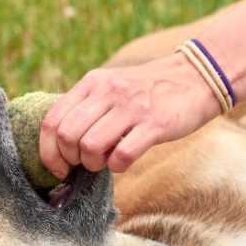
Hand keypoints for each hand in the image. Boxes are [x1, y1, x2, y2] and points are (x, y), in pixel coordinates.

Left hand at [39, 53, 219, 175]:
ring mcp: (131, 108)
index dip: (48, 151)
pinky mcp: (154, 125)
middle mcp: (107, 92)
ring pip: (90, 147)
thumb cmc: (147, 91)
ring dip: (93, 164)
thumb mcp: (110, 87)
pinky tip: (123, 161)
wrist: (196, 78)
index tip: (58, 167)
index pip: (52, 121)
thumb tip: (60, 144)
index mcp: (91, 83)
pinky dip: (117, 166)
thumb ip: (85, 107)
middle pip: (67, 136)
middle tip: (86, 162)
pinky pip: (122, 156)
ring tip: (105, 161)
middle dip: (71, 159)